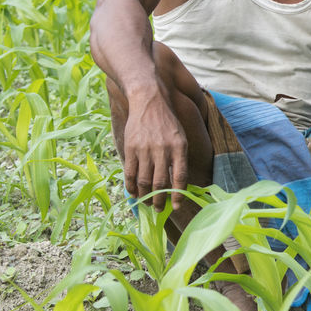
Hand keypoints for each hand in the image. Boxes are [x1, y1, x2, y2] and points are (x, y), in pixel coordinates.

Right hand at [122, 93, 188, 210]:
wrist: (149, 100)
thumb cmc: (168, 122)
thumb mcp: (181, 137)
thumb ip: (179, 158)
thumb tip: (178, 183)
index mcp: (179, 148)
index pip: (179, 177)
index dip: (177, 195)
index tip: (177, 206)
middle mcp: (162, 150)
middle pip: (160, 182)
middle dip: (160, 199)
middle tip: (159, 209)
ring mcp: (145, 149)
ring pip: (144, 180)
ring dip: (145, 196)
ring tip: (148, 204)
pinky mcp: (131, 148)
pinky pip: (130, 173)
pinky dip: (131, 186)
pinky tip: (134, 193)